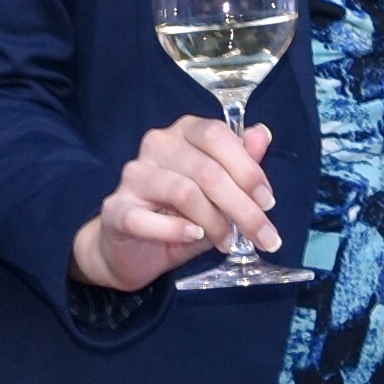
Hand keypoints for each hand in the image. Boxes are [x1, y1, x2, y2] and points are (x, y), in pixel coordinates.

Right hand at [74, 116, 272, 292]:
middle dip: (242, 207)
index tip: (267, 202)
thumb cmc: (179, 216)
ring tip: (226, 243)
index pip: (217, 135)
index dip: (247, 168)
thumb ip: (240, 166)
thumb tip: (262, 135)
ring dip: (214, 223)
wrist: (132, 251)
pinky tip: (194, 237)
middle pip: (207, 170)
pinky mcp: (115, 209)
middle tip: (263, 235)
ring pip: (184, 192)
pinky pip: (147, 219)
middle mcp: (156, 145)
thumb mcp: (218, 193)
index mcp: (184, 133)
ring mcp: (133, 175)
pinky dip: (175, 230)